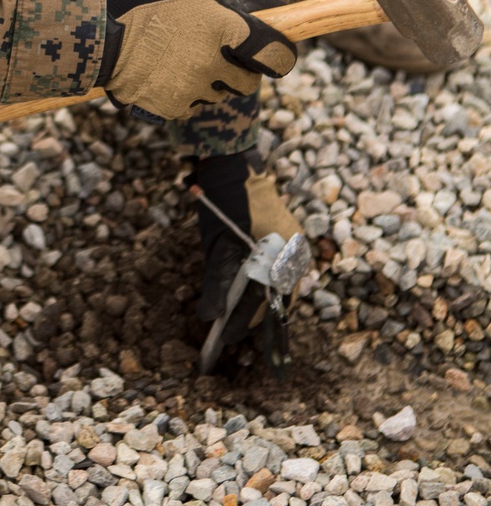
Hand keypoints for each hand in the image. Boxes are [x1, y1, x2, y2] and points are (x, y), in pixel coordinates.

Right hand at [102, 0, 295, 120]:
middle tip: (217, 55)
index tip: (276, 53)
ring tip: (181, 60)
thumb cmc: (150, 4)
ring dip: (210, 82)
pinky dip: (184, 95)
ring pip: (220, 95)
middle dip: (240, 71)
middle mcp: (214, 62)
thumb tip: (277, 7)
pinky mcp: (174, 108)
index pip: (278, 56)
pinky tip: (164, 74)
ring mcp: (194, 88)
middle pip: (249, 83)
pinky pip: (193, 106)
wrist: (100, 34)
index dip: (281, 56)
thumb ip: (239, 0)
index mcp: (226, 28)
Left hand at [191, 151, 303, 354]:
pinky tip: (248, 294)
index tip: (225, 338)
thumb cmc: (227, 205)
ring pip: (279, 289)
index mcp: (281, 258)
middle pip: (274, 300)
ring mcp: (296, 250)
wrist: (239, 168)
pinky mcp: (293, 243)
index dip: (241, 323)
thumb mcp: (219, 245)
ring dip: (260, 303)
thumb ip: (217, 282)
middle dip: (252, 316)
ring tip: (236, 319)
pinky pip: (281, 274)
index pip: (261, 303)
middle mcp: (296, 257)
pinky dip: (264, 286)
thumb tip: (209, 316)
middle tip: (228, 332)